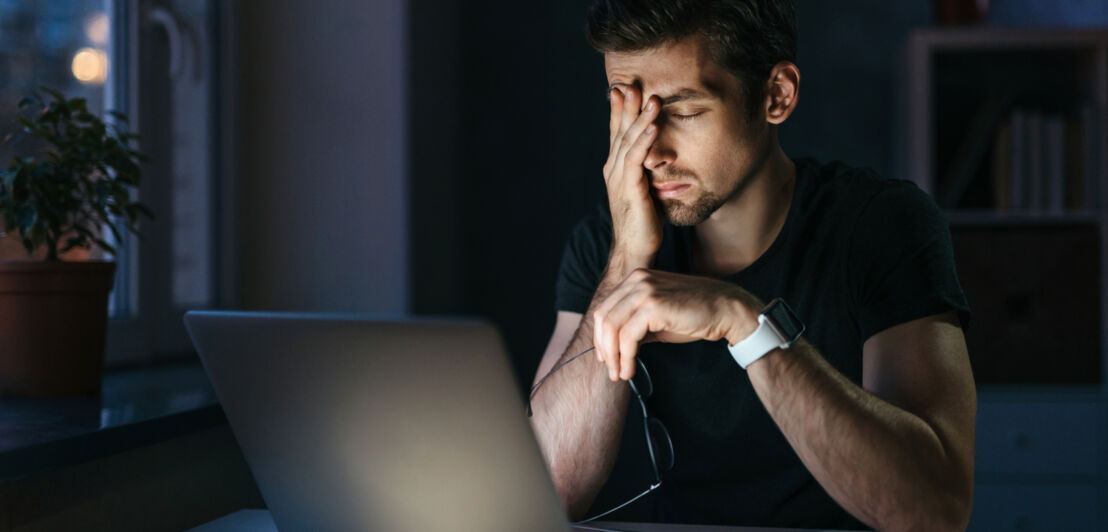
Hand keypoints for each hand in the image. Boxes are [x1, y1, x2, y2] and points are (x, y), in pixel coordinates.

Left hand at [592, 269, 764, 381]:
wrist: (726, 310)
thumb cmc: (695, 315)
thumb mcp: (658, 317)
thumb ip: (635, 325)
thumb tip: (614, 346)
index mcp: (636, 278)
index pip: (606, 308)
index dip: (601, 336)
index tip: (606, 357)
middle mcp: (637, 280)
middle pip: (603, 317)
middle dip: (603, 348)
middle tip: (611, 370)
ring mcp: (644, 291)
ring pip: (612, 328)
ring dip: (614, 356)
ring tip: (620, 374)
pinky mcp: (653, 306)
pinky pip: (628, 336)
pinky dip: (626, 357)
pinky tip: (630, 369)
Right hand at [604, 85, 662, 264]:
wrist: (634, 250)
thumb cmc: (642, 223)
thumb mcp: (644, 190)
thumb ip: (647, 170)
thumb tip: (657, 155)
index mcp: (616, 169)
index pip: (617, 133)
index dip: (619, 111)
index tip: (623, 88)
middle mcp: (613, 171)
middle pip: (620, 132)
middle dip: (627, 107)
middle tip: (632, 83)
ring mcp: (619, 180)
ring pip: (628, 142)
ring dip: (639, 119)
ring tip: (651, 99)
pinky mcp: (630, 191)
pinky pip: (636, 161)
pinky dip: (644, 142)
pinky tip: (652, 127)